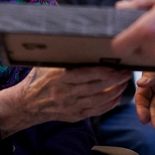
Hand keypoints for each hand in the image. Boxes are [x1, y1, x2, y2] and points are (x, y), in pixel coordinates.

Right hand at [0, 66, 129, 137]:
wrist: (27, 104)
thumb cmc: (38, 78)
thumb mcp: (46, 63)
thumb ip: (62, 56)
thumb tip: (77, 38)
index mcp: (58, 77)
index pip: (85, 74)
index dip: (103, 72)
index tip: (116, 66)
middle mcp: (65, 93)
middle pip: (96, 88)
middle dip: (115, 80)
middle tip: (126, 72)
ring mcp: (70, 106)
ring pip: (98, 101)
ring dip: (115, 92)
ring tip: (124, 83)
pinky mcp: (74, 116)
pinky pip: (95, 112)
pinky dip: (108, 105)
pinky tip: (117, 97)